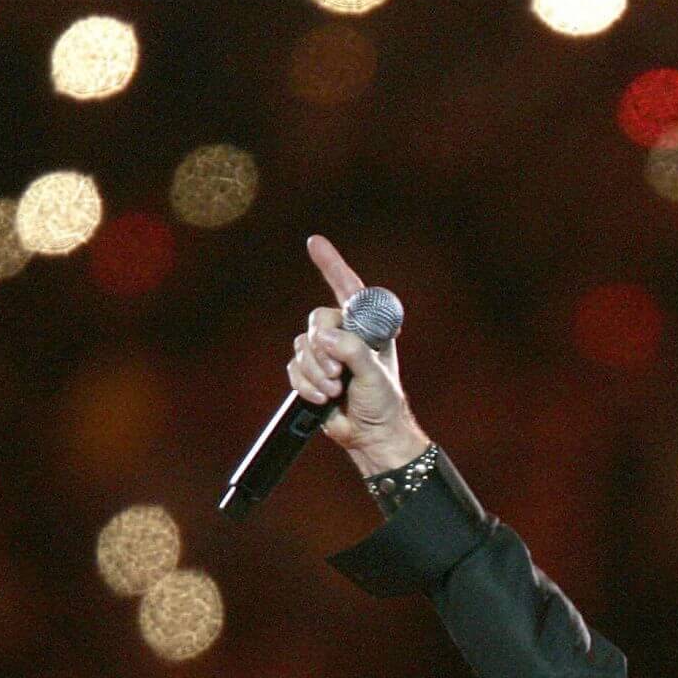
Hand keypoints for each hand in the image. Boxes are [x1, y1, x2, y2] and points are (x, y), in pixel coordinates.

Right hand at [287, 234, 429, 474]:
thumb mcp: (374, 373)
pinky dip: (306, 384)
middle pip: (316, 320)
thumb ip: (352, 350)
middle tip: (340, 373)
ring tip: (336, 389)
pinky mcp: (310, 373)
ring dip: (317, 371)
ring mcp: (326, 353)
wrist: (371, 435)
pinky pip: (294, 367)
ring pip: (302, 346)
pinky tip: (323, 398)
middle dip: (324, 349)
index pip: (348, 289)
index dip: (331, 264)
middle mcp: (344, 335)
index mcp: (366, 327)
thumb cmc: (383, 402)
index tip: (314, 242)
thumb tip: (323, 338)